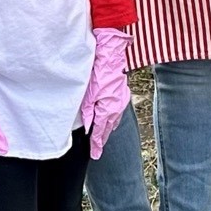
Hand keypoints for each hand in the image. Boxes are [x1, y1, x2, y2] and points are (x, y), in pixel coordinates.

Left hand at [79, 28, 130, 157]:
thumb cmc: (98, 73)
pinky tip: (110, 119)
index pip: (100, 132)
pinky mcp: (122, 95)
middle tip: (97, 151)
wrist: (111, 56)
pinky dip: (112, 119)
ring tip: (102, 138)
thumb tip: (88, 127)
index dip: (96, 144)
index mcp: (107, 110)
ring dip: (107, 129)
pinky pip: (117, 112)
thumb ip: (88, 112)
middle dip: (102, 139)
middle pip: (108, 129)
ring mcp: (121, 101)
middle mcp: (116, 108)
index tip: (94, 155)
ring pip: (113, 121)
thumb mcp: (88, 94)